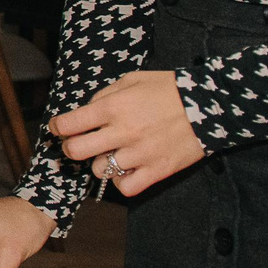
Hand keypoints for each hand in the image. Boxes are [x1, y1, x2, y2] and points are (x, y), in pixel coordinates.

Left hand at [50, 70, 203, 197]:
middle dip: (71, 148)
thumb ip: (105, 95)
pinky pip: (125, 187)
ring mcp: (139, 154)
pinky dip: (121, 181)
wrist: (210, 104)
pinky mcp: (157, 171)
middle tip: (78, 144)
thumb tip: (86, 111)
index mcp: (113, 107)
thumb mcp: (132, 79)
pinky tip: (127, 169)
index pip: (69, 124)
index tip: (59, 128)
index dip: (58, 127)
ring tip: (113, 153)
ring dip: (101, 163)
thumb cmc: (168, 89)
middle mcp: (122, 132)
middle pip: (76, 151)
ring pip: (99, 170)